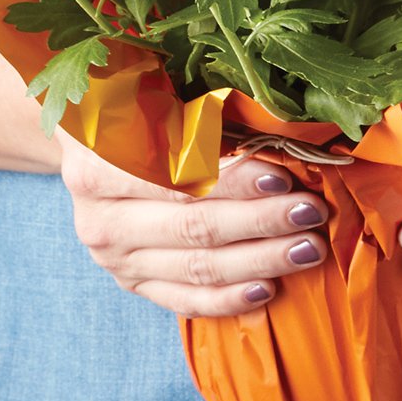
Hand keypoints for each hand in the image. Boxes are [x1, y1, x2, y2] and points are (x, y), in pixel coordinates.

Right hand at [57, 130, 329, 317]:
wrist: (90, 151)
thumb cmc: (135, 112)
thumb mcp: (156, 100)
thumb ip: (203, 119)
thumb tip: (279, 131)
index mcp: (100, 164)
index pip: (179, 179)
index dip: (233, 181)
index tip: (283, 179)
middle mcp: (102, 219)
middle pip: (194, 227)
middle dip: (261, 222)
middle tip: (311, 213)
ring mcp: (115, 259)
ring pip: (197, 268)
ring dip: (259, 261)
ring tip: (308, 249)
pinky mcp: (132, 284)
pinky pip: (184, 300)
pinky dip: (228, 299)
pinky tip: (269, 290)